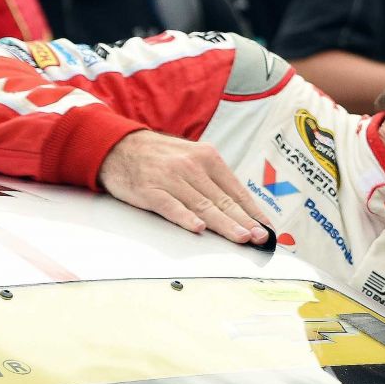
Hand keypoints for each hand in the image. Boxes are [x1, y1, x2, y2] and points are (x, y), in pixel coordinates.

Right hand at [98, 129, 271, 244]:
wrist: (119, 146)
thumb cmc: (159, 156)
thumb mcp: (191, 157)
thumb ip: (213, 179)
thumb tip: (240, 207)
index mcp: (207, 157)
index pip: (235, 189)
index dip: (252, 211)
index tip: (265, 227)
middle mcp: (191, 166)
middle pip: (222, 200)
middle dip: (244, 221)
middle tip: (259, 237)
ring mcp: (170, 178)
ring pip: (202, 205)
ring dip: (224, 224)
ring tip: (240, 237)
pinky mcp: (150, 190)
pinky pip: (171, 206)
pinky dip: (186, 218)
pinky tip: (199, 228)